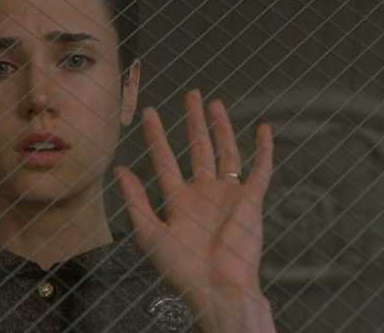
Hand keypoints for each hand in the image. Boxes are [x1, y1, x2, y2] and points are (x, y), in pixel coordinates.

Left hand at [113, 88, 273, 307]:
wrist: (217, 287)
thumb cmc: (182, 267)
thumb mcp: (150, 233)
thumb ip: (135, 200)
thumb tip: (119, 169)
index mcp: (178, 200)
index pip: (165, 160)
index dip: (156, 136)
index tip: (149, 113)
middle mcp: (203, 192)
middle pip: (197, 148)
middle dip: (193, 122)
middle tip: (190, 94)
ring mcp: (228, 195)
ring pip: (225, 152)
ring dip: (221, 128)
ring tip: (214, 104)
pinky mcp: (251, 201)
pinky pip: (260, 170)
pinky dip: (264, 150)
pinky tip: (263, 128)